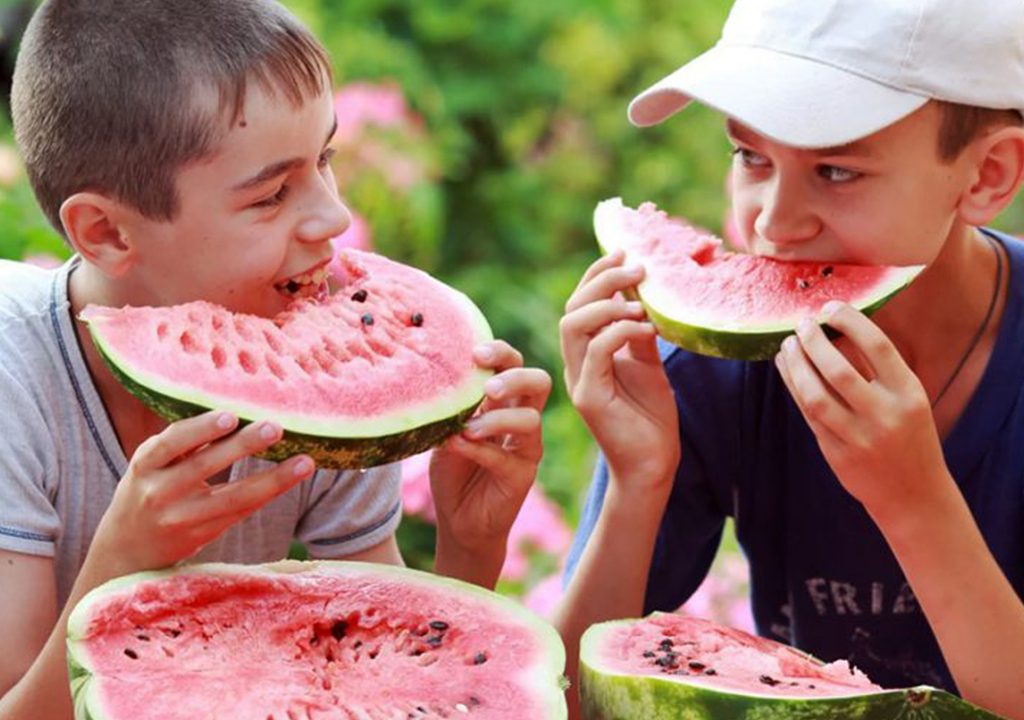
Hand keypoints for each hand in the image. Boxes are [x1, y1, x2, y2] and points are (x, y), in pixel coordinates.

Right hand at [87, 411, 314, 576]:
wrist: (126, 551)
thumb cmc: (147, 490)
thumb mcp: (151, 464)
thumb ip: (182, 443)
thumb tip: (234, 409)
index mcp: (145, 465)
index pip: (170, 443)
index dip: (200, 429)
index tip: (230, 415)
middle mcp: (159, 493)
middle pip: (204, 467)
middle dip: (242, 446)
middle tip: (275, 426)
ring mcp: (181, 519)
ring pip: (232, 498)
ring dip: (272, 479)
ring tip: (304, 462)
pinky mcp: (202, 536)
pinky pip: (240, 513)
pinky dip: (267, 494)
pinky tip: (291, 479)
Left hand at [430, 341, 550, 578]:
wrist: (458, 519)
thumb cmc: (453, 469)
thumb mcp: (447, 430)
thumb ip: (451, 408)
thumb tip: (439, 379)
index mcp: (503, 401)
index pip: (514, 363)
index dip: (500, 352)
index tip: (475, 353)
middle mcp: (520, 418)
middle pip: (538, 382)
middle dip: (515, 376)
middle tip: (488, 386)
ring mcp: (526, 448)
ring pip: (530, 419)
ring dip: (497, 419)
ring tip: (468, 428)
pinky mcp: (522, 475)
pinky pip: (507, 456)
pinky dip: (480, 448)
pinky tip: (458, 445)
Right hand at [560, 250, 679, 488]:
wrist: (652, 464)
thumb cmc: (650, 417)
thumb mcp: (648, 364)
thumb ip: (638, 332)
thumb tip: (642, 294)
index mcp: (584, 354)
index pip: (578, 303)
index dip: (596, 273)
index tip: (625, 253)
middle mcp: (575, 364)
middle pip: (571, 308)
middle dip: (602, 280)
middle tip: (637, 268)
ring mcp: (578, 380)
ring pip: (573, 326)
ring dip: (607, 304)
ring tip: (640, 301)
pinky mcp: (589, 398)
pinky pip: (596, 352)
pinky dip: (621, 332)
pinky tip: (648, 329)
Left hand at [775, 302, 948, 517]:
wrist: (913, 495)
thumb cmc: (909, 435)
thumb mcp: (908, 399)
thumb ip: (877, 369)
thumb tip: (835, 330)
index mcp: (910, 394)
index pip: (878, 347)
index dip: (850, 321)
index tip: (830, 307)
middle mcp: (885, 415)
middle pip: (838, 370)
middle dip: (813, 342)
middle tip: (801, 324)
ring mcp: (859, 438)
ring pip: (815, 395)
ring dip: (795, 366)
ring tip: (787, 345)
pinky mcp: (837, 454)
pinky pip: (808, 414)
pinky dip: (794, 387)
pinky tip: (787, 369)